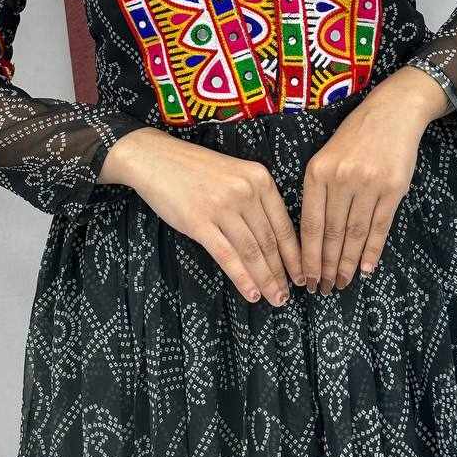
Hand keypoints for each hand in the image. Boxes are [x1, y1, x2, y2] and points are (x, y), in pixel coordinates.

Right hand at [102, 128, 305, 305]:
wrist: (156, 158)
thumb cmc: (195, 168)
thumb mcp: (235, 174)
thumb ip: (255, 200)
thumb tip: (272, 241)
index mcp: (259, 178)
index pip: (283, 224)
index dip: (294, 254)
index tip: (300, 274)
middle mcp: (246, 191)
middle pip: (269, 241)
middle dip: (280, 272)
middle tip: (287, 295)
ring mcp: (222, 207)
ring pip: (251, 251)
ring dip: (265, 279)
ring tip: (274, 298)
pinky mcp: (199, 222)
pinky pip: (226, 255)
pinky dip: (242, 278)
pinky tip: (251, 293)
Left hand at [299, 66, 448, 293]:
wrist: (392, 112)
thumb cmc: (355, 137)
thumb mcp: (326, 157)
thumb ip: (318, 191)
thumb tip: (313, 237)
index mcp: (317, 172)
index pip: (309, 223)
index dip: (307, 255)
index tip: (304, 278)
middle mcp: (340, 179)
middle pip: (331, 233)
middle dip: (325, 266)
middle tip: (322, 289)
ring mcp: (368, 184)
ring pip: (355, 233)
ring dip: (347, 263)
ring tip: (342, 283)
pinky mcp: (393, 188)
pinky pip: (380, 226)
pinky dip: (372, 250)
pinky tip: (366, 268)